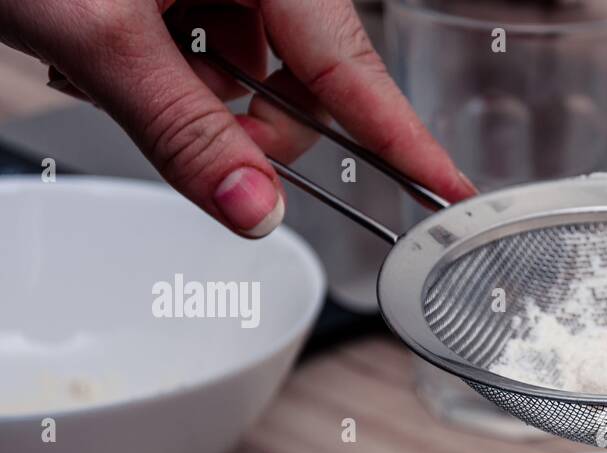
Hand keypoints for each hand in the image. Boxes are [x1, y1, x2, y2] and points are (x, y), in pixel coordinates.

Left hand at [0, 0, 474, 235]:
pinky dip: (174, 63)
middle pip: (304, 80)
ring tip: (115, 58)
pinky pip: (217, 43)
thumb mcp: (97, 30)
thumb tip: (254, 211)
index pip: (353, 66)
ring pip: (256, 70)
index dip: (403, 140)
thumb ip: (183, 130)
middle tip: (172, 116)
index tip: (452, 193)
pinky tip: (119, 42)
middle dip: (244, 120)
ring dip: (195, 92)